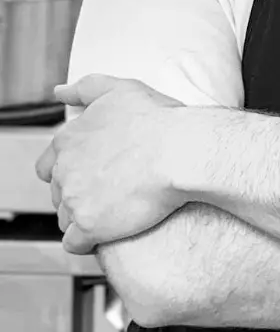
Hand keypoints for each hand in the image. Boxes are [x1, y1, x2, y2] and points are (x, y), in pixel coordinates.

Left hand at [34, 75, 185, 254]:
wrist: (180, 151)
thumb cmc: (158, 121)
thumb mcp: (120, 89)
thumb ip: (85, 88)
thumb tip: (59, 92)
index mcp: (69, 138)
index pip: (47, 166)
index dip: (69, 172)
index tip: (91, 173)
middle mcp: (64, 169)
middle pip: (58, 193)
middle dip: (79, 194)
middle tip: (110, 190)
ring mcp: (74, 199)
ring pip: (65, 218)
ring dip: (84, 217)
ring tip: (113, 210)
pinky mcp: (89, 225)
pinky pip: (76, 243)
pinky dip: (89, 240)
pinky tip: (109, 230)